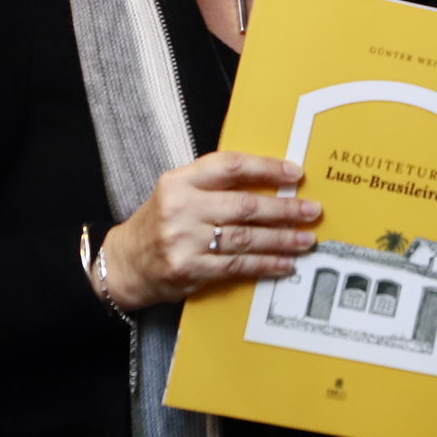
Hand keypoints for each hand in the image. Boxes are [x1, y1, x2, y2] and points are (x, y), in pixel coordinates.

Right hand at [97, 152, 319, 309]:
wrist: (124, 263)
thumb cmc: (159, 223)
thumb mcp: (178, 192)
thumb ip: (215, 185)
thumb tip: (271, 184)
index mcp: (180, 181)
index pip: (230, 166)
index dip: (267, 168)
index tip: (296, 173)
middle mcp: (181, 208)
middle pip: (244, 206)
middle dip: (284, 209)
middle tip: (312, 211)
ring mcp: (184, 241)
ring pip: (245, 238)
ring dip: (282, 239)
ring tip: (305, 239)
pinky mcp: (189, 270)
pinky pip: (236, 266)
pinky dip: (265, 264)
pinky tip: (284, 263)